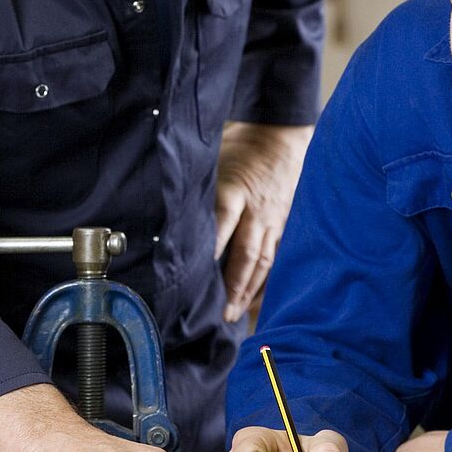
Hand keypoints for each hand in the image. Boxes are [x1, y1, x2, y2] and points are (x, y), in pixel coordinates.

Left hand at [214, 122, 312, 321]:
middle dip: (234, 286)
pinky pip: (276, 258)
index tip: (197, 275)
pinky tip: (254, 299)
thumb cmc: (241, 148)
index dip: (212, 249)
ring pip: (263, 261)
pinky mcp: (284, 226)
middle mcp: (257, 211)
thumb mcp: (215, 160)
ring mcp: (274, 220)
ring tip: (235, 314)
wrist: (282, 138)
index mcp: (235, 191)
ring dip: (249, 290)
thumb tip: (167, 213)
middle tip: (222, 313)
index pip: (222, 224)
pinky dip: (265, 280)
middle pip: (247, 253)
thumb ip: (198, 189)